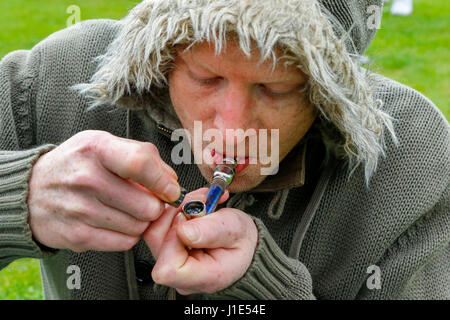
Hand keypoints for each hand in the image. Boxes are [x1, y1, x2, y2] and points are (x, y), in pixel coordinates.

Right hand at [27, 130, 180, 251]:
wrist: (30, 192)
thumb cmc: (76, 165)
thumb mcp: (104, 145)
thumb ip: (142, 156)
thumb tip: (171, 181)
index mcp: (97, 148)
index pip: (141, 163)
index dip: (163, 180)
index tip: (170, 189)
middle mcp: (87, 178)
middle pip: (147, 204)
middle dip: (154, 206)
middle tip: (146, 201)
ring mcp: (80, 208)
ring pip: (139, 226)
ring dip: (141, 221)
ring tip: (127, 210)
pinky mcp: (78, 235)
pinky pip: (124, 242)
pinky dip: (128, 235)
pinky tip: (117, 223)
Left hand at [144, 189, 257, 294]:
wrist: (245, 245)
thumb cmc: (242, 241)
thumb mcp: (236, 229)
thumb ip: (211, 231)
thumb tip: (183, 231)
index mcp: (203, 277)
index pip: (168, 267)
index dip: (175, 237)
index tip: (193, 218)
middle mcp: (182, 276)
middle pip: (157, 244)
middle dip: (176, 214)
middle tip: (200, 202)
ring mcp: (172, 265)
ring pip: (155, 232)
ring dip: (175, 209)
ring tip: (199, 201)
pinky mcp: (166, 252)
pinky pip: (158, 228)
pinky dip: (173, 211)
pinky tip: (191, 206)